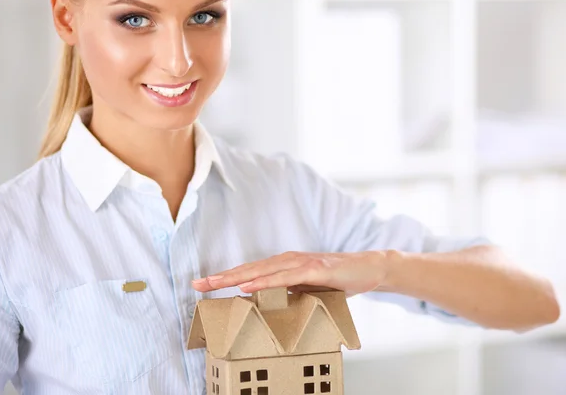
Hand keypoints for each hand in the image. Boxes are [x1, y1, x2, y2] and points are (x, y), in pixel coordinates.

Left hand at [191, 251, 389, 296]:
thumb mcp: (307, 290)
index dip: (226, 278)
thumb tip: (266, 304)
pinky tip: (249, 287)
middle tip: (197, 285)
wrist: (368, 269)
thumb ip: (287, 293)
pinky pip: (287, 277)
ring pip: (263, 271)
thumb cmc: (336, 280)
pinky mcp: (316, 269)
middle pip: (249, 269)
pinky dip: (266, 282)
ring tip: (215, 284)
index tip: (204, 285)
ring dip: (237, 278)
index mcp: (284, 266)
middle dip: (222, 277)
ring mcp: (302, 263)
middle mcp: (288, 261)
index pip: (250, 272)